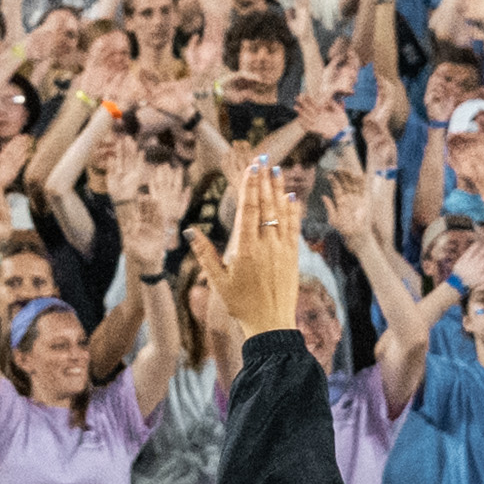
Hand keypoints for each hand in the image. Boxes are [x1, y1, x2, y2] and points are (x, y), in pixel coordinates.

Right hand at [205, 147, 305, 347]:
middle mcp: (266, 245)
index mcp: (246, 249)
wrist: (271, 324)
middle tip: (264, 158)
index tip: (253, 167)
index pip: (249, 210)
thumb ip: (205, 253)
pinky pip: (293, 228)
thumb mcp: (217, 281)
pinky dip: (292, 211)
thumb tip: (190, 230)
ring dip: (279, 190)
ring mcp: (282, 250)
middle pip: (266, 206)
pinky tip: (292, 198)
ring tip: (278, 170)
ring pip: (281, 213)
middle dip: (265, 180)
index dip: (251, 186)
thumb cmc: (240, 304)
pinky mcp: (293, 257)